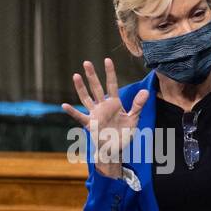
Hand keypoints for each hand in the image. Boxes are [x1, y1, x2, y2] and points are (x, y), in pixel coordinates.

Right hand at [61, 58, 148, 177]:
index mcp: (114, 103)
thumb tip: (145, 92)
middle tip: (86, 62)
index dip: (110, 73)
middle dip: (92, 75)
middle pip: (96, 88)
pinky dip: (72, 112)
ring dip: (81, 88)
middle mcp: (103, 106)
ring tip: (76, 76)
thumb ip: (138, 105)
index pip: (112, 84)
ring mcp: (95, 114)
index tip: (107, 60)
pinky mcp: (90, 124)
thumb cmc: (124, 134)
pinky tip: (65, 105)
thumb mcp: (134, 119)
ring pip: (86, 98)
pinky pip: (80, 116)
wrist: (116, 150)